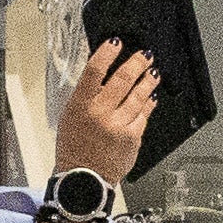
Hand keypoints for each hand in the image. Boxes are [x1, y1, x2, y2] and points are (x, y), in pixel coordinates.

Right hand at [53, 43, 161, 187]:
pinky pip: (144, 115)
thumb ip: (85, 97)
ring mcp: (118, 125)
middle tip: (144, 55)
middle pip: (122, 79)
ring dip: (148, 81)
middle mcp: (100, 114)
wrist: (84, 179)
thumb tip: (101, 75)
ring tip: (153, 72)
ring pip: (138, 96)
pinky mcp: (132, 137)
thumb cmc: (74, 149)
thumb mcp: (70, 118)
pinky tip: (152, 97)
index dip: (106, 53)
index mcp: (80, 106)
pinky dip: (149, 104)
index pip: (94, 71)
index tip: (115, 42)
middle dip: (136, 63)